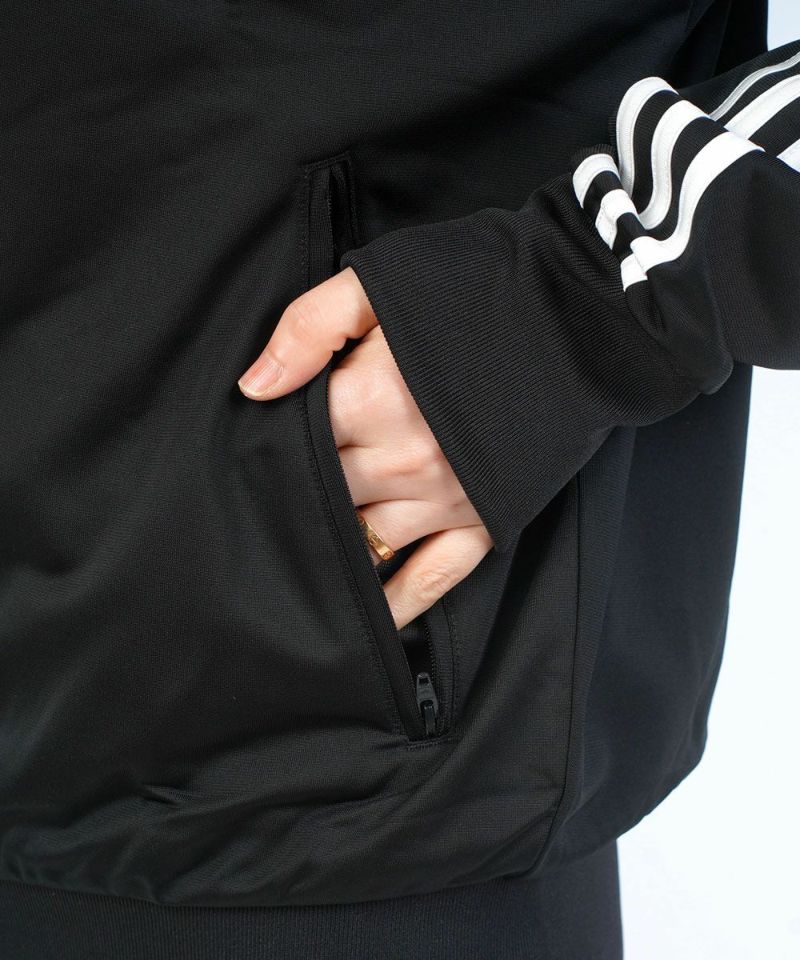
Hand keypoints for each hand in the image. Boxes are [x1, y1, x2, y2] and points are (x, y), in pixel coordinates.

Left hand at [237, 266, 492, 628]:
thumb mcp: (381, 282)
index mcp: (372, 401)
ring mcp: (447, 497)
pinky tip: (368, 618)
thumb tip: (252, 389)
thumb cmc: (480, 285)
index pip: (293, 444)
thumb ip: (308, 329)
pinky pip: (434, 575)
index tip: (247, 453)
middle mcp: (405, 460)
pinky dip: (400, 601)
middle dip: (293, 496)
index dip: (268, 446)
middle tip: (263, 503)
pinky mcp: (486, 517)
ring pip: (366, 542)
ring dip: (332, 548)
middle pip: (323, 496)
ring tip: (295, 558)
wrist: (578, 312)